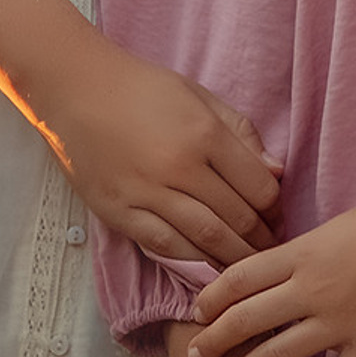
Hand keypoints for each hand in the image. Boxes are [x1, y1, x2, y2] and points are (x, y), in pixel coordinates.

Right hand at [36, 36, 279, 266]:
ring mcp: (147, 193)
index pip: (258, 186)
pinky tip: (207, 268)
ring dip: (232, 258)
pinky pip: (164, 247)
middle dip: (260, 239)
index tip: (278, 217)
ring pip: (204, 239)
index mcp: (204, 133)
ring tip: (246, 267)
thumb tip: (276, 172)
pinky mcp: (120, 212)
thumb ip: (240, 133)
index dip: (275, 208)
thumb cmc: (143, 87)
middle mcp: (179, 167)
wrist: (77, 89)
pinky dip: (191, 262)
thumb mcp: (199, 95)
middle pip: (235, 217)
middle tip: (270, 250)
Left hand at [187, 157, 355, 356]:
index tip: (195, 311)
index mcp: (304, 252)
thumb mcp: (339, 223)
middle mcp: (312, 289)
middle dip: (214, 341)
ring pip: (275, 356)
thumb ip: (305, 249)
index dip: (211, 298)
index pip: (240, 278)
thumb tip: (277, 263)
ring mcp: (340, 322)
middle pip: (246, 320)